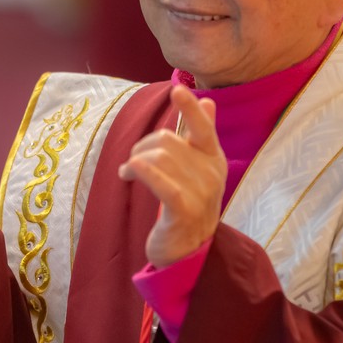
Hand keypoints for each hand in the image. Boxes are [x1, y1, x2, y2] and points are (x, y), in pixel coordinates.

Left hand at [119, 85, 225, 267]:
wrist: (188, 252)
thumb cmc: (189, 205)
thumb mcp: (199, 168)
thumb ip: (203, 135)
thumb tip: (209, 101)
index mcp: (215, 160)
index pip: (203, 128)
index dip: (189, 108)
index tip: (176, 90)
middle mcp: (211, 175)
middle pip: (167, 141)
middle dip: (142, 146)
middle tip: (133, 161)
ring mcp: (200, 194)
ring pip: (160, 158)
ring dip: (135, 160)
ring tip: (128, 172)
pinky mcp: (183, 212)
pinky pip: (160, 182)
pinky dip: (142, 171)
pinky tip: (128, 171)